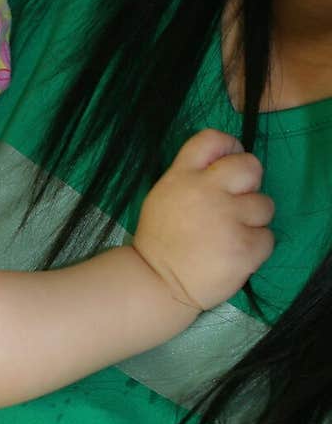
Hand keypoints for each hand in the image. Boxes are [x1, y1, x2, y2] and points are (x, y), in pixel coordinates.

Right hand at [133, 129, 273, 310]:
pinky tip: (234, 254)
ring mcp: (227, 219)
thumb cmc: (161, 241)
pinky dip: (256, 247)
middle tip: (236, 204)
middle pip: (250, 166)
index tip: (230, 162)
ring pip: (265, 204)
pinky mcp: (244, 247)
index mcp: (182, 176)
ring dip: (253, 220)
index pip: (212, 139)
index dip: (229, 146)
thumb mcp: (164, 196)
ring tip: (231, 235)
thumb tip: (227, 160)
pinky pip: (267, 237)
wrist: (156, 284)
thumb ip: (191, 176)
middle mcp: (205, 191)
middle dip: (250, 183)